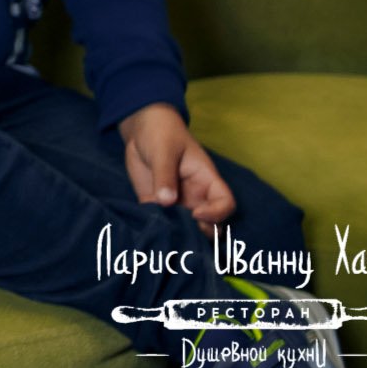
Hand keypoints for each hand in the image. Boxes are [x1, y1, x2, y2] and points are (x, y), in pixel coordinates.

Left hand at [120, 102, 234, 231]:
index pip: (225, 203)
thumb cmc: (161, 134)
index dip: (217, 213)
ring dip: (181, 235)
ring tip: (168, 238)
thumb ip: (165, 174)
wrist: (141, 129)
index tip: (196, 214)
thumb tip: (166, 201)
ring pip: (187, 228)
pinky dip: (159, 229)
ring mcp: (177, 202)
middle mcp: (195, 196)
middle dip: (202, 234)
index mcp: (206, 181)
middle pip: (210, 223)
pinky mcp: (156, 204)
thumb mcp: (164, 150)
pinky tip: (150, 231)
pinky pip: (161, 222)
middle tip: (184, 234)